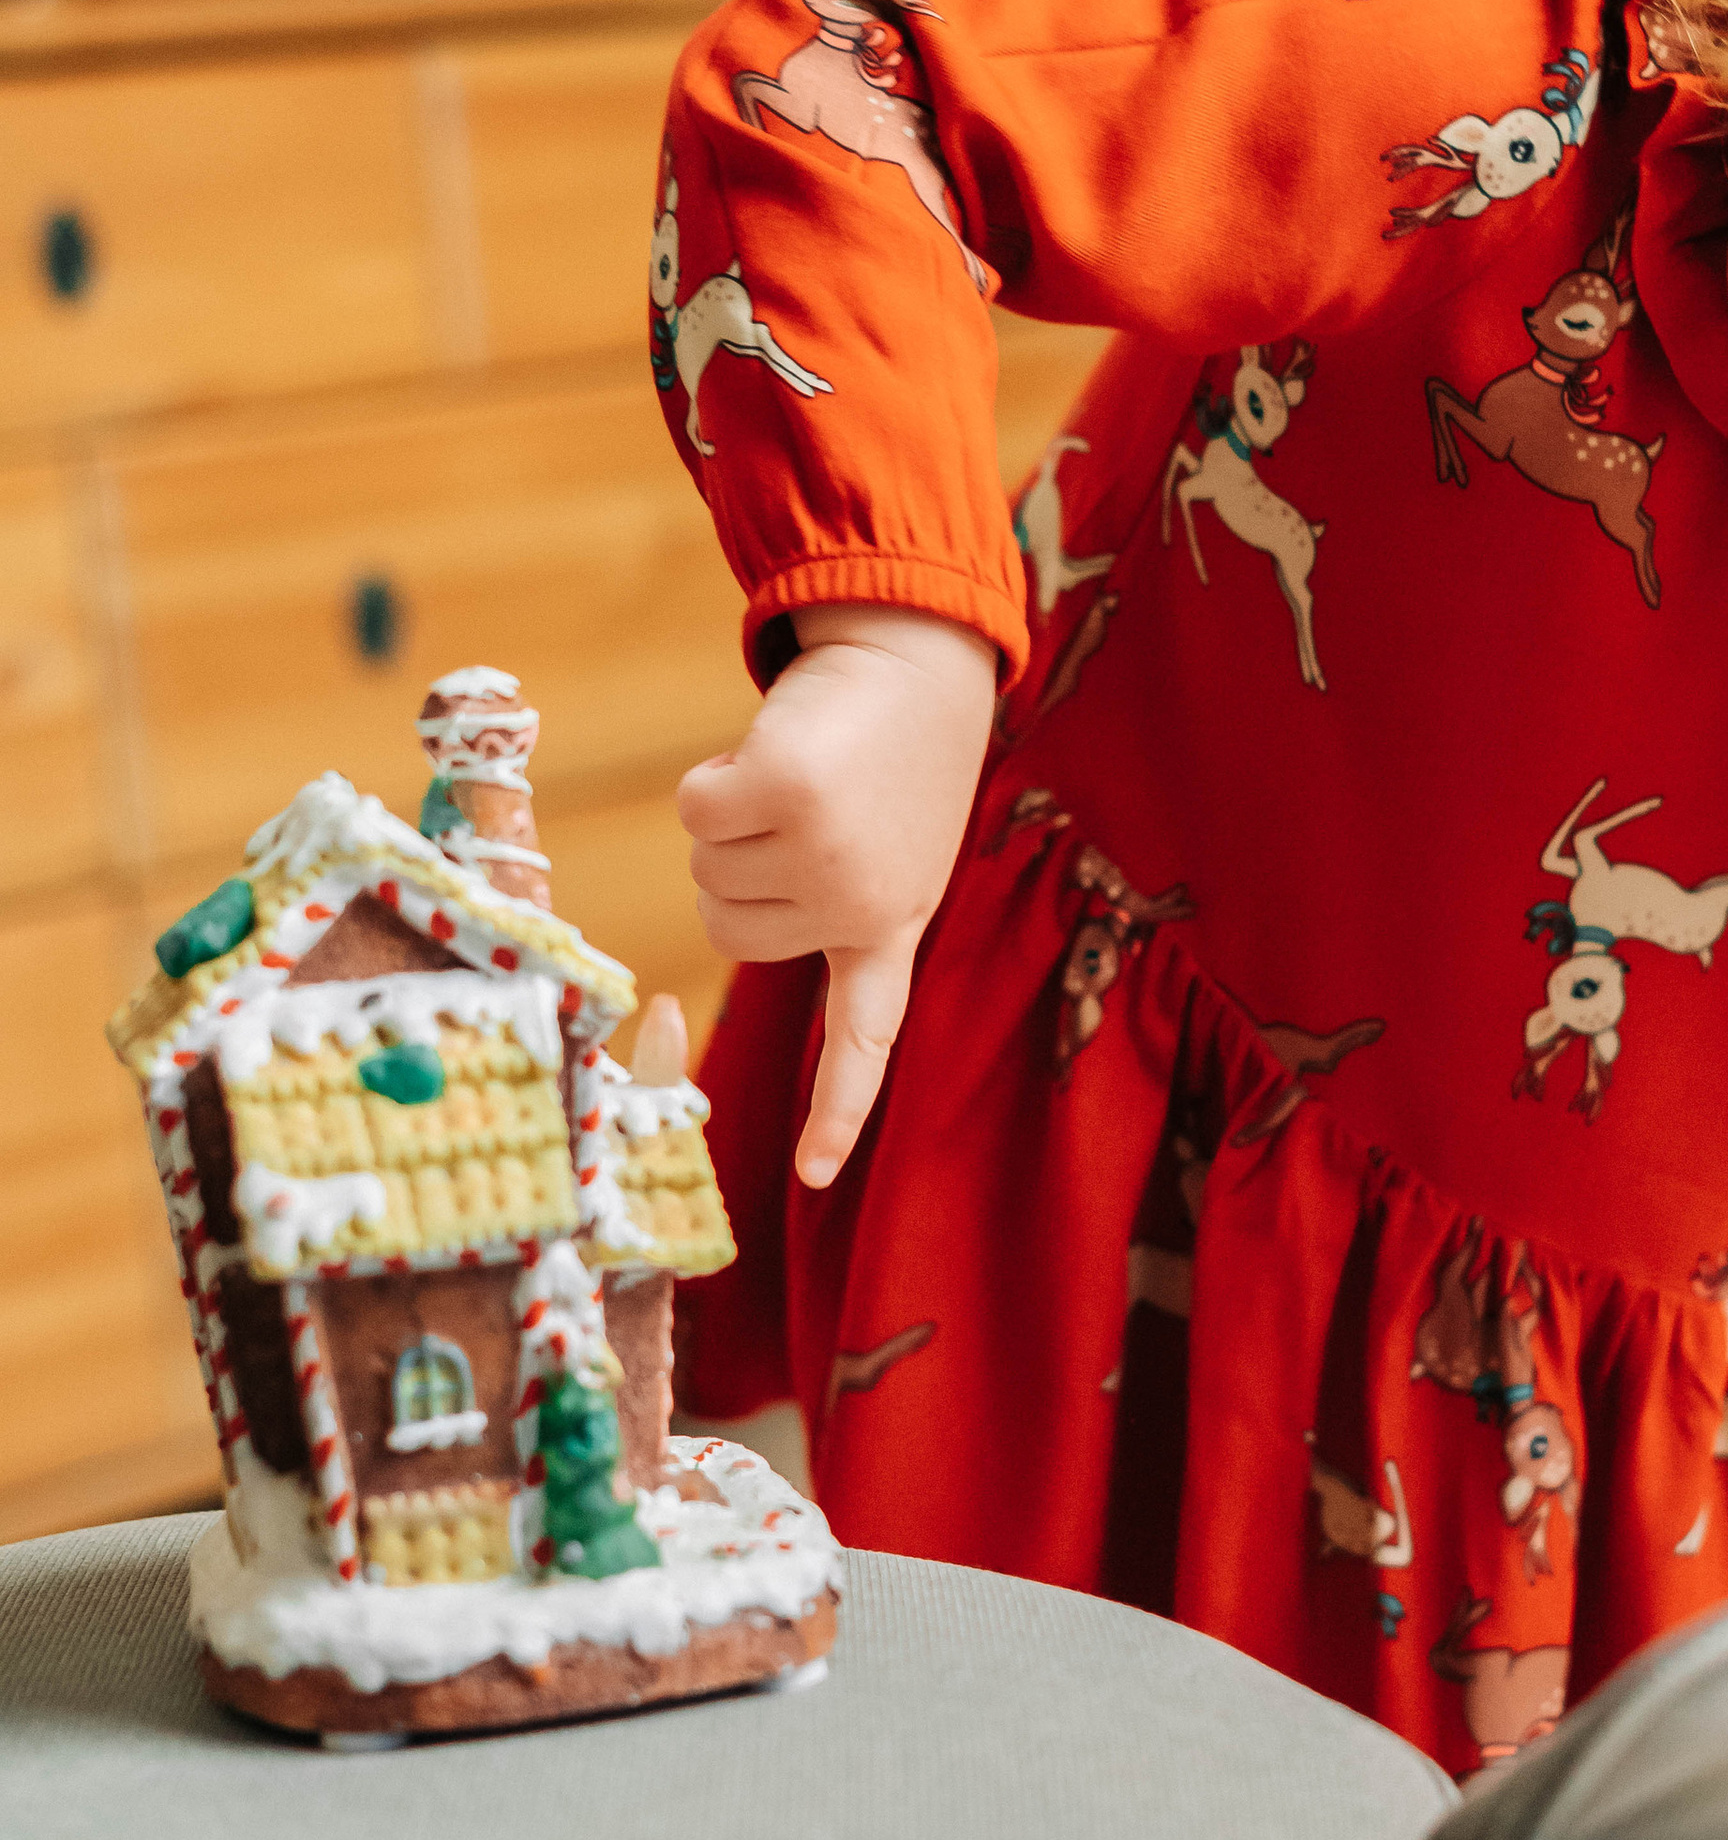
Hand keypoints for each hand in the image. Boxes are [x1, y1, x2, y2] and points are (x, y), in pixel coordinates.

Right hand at [676, 607, 997, 1188]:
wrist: (918, 660)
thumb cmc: (893, 756)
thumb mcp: (891, 846)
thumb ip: (835, 901)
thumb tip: (742, 916)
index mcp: (893, 928)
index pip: (866, 1042)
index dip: (837, 1110)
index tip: (818, 1179)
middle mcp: (862, 904)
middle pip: (728, 924)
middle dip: (739, 866)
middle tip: (802, 812)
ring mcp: (826, 853)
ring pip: (706, 866)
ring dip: (731, 816)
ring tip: (801, 777)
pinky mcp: (788, 791)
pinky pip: (696, 808)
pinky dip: (712, 775)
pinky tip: (771, 749)